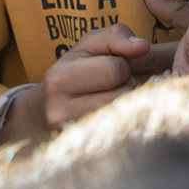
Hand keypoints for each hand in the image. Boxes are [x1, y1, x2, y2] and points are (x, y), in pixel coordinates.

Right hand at [24, 23, 176, 135]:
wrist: (47, 112)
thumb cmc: (76, 71)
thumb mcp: (90, 45)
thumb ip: (116, 36)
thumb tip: (142, 46)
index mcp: (59, 78)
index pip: (115, 70)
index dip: (123, 66)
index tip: (113, 68)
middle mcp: (60, 111)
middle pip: (123, 95)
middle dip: (127, 86)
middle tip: (115, 86)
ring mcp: (73, 136)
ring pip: (126, 116)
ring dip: (129, 104)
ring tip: (115, 100)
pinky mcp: (86, 152)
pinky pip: (123, 134)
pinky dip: (127, 122)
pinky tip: (116, 117)